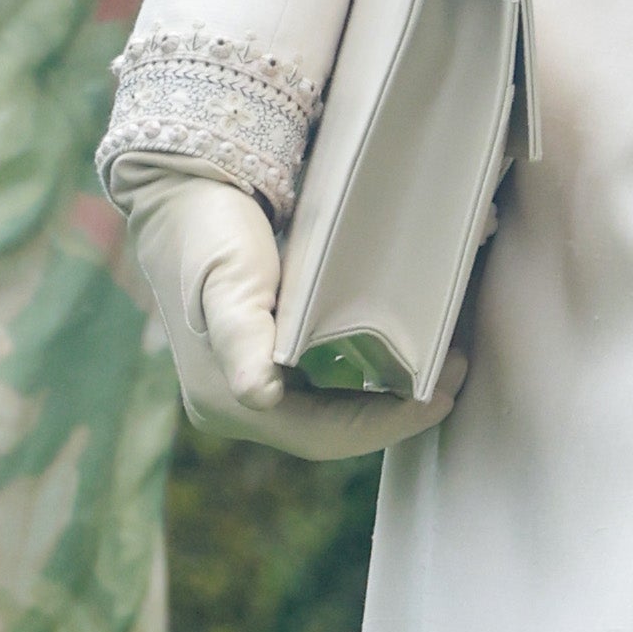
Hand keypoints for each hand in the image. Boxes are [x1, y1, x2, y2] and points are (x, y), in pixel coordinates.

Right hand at [124, 171, 453, 457]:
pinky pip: (317, 394)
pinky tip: (396, 363)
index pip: (322, 437)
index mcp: (226, 399)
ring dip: (382, 403)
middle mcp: (231, 407)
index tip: (443, 398)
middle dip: (394, 416)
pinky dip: (362, 385)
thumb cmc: (211, 231)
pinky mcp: (253, 367)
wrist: (179, 194)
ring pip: (326, 417)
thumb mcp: (231, 279)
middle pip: (328, 433)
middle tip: (453, 378)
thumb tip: (260, 397)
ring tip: (436, 371)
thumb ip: (242, 339)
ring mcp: (240, 390)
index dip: (388, 426)